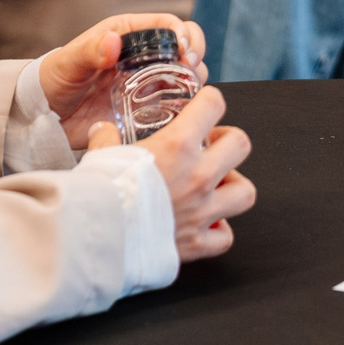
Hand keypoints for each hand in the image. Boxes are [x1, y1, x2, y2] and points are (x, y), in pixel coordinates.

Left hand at [38, 13, 207, 145]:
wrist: (43, 115)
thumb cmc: (53, 79)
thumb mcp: (68, 63)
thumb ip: (89, 52)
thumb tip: (112, 42)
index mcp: (127, 34)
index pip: (168, 24)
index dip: (183, 34)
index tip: (184, 50)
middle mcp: (143, 56)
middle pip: (186, 47)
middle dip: (196, 55)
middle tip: (191, 69)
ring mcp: (147, 82)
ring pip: (186, 76)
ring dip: (194, 82)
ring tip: (187, 93)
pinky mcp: (146, 108)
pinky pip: (175, 105)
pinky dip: (184, 108)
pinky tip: (180, 114)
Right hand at [86, 86, 254, 261]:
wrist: (98, 240)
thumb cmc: (100, 197)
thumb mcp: (100, 155)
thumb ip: (105, 139)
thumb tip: (103, 130)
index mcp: (177, 146)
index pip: (213, 105)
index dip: (210, 101)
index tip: (204, 105)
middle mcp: (197, 176)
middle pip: (240, 144)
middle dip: (228, 141)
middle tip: (212, 145)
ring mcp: (201, 211)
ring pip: (244, 191)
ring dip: (233, 185)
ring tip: (217, 184)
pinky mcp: (196, 243)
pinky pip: (224, 237)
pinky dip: (219, 231)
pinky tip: (205, 224)